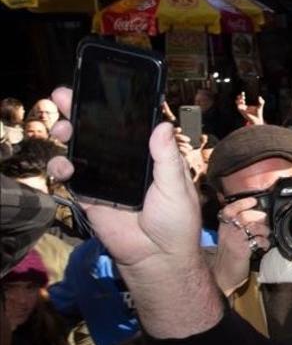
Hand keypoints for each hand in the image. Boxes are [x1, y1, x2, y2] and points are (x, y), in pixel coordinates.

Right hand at [44, 88, 218, 326]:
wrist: (158, 257)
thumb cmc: (176, 222)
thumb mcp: (176, 186)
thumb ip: (165, 157)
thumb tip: (161, 124)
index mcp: (149, 154)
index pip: (129, 123)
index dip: (113, 105)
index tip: (98, 87)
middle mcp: (124, 161)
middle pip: (98, 129)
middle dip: (78, 110)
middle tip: (63, 96)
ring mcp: (105, 176)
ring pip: (79, 147)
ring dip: (67, 133)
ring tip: (64, 129)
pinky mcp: (90, 193)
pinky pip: (70, 175)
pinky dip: (62, 166)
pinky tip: (66, 165)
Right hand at [212, 197, 271, 294]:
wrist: (223, 275)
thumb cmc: (229, 256)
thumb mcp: (229, 238)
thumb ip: (237, 226)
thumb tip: (256, 215)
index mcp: (224, 227)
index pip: (229, 210)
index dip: (241, 203)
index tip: (253, 201)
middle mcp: (227, 232)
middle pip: (245, 216)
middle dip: (259, 218)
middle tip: (264, 223)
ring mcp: (234, 241)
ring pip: (253, 227)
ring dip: (264, 230)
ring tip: (265, 236)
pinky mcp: (242, 250)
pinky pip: (258, 240)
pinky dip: (265, 242)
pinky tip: (264, 246)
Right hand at [236, 92, 264, 125]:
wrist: (257, 119)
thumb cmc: (258, 113)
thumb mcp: (260, 106)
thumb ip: (261, 101)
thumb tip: (260, 97)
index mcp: (246, 105)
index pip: (241, 99)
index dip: (241, 95)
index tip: (243, 92)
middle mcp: (243, 107)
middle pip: (238, 100)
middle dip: (239, 97)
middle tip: (242, 96)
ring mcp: (242, 109)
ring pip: (237, 103)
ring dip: (239, 100)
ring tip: (243, 100)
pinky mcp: (242, 112)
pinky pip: (239, 107)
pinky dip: (239, 104)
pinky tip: (243, 102)